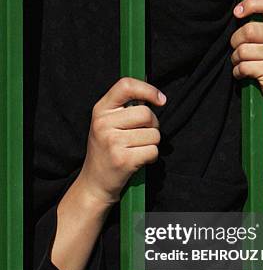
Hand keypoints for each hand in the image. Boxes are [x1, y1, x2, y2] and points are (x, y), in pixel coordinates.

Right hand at [78, 77, 165, 204]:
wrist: (94, 184)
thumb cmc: (106, 150)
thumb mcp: (106, 124)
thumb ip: (125, 108)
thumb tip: (156, 96)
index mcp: (100, 110)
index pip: (125, 85)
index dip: (147, 89)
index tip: (160, 99)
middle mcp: (103, 124)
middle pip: (146, 114)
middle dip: (153, 125)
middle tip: (143, 135)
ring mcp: (112, 142)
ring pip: (153, 134)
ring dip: (152, 143)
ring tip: (137, 149)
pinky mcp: (123, 160)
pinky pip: (153, 151)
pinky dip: (151, 157)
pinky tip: (139, 160)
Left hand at [230, 0, 262, 113]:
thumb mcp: (262, 43)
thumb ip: (253, 28)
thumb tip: (235, 12)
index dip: (251, 3)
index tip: (237, 13)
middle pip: (249, 30)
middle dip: (235, 42)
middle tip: (237, 50)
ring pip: (244, 50)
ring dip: (236, 60)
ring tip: (242, 65)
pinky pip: (245, 67)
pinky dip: (238, 72)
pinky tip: (244, 75)